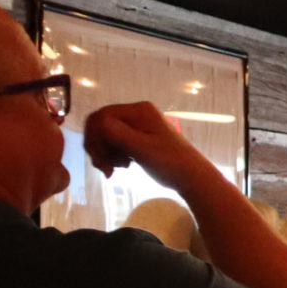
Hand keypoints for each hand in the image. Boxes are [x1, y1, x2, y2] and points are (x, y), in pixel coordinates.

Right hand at [82, 101, 218, 192]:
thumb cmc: (169, 162)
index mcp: (139, 110)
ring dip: (106, 154)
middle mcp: (137, 113)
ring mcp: (139, 124)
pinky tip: (122, 167)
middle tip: (105, 168)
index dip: (94, 138)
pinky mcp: (140, 137)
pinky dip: (114, 155)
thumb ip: (116, 134)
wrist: (192, 177)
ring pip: (107, 136)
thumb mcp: (141, 148)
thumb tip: (96, 124)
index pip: (101, 117)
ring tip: (116, 169)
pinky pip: (117, 142)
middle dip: (99, 148)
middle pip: (102, 126)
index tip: (99, 159)